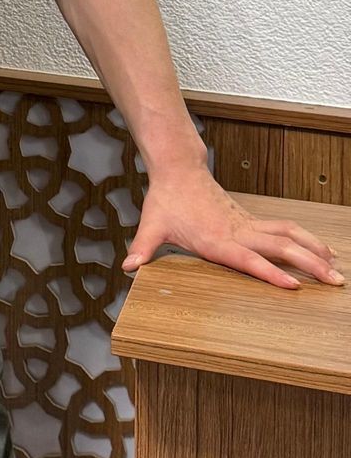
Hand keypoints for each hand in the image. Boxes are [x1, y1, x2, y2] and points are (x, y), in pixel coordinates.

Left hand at [124, 165, 342, 290]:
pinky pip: (284, 229)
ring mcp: (247, 225)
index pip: (249, 260)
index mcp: (218, 240)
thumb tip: (127, 266)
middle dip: (309, 265)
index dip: (271, 274)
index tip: (295, 287)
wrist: (179, 170)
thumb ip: (142, 248)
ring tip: (336, 267)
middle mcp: (238, 232)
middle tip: (335, 281)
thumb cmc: (167, 200)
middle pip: (281, 248)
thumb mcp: (151, 225)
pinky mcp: (251, 221)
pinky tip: (319, 250)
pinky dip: (305, 240)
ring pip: (288, 236)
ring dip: (313, 250)